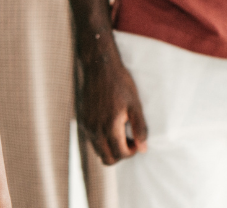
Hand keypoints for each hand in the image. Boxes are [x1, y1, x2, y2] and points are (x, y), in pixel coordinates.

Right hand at [76, 42, 146, 165]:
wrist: (100, 67)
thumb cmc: (120, 84)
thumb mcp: (135, 105)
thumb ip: (140, 128)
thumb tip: (143, 148)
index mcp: (109, 126)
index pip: (120, 154)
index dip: (132, 152)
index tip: (137, 141)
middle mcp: (95, 129)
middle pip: (107, 159)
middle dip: (121, 154)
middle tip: (130, 140)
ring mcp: (87, 126)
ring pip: (98, 151)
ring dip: (111, 148)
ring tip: (121, 132)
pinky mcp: (83, 120)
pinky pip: (92, 140)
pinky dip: (102, 140)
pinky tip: (111, 125)